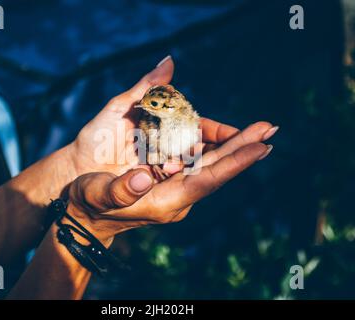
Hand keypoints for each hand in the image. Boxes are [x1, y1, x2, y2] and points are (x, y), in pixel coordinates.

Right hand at [66, 119, 276, 244]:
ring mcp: (173, 186)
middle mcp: (176, 194)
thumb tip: (143, 176)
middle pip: (215, 168)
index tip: (261, 147)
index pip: (207, 180)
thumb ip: (120, 191)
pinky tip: (221, 133)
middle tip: (270, 129)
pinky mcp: (167, 178)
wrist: (84, 211)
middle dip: (243, 148)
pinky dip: (208, 143)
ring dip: (231, 144)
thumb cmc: (88, 203)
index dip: (234, 163)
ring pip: (208, 162)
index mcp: (165, 201)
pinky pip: (193, 159)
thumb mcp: (97, 196)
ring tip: (257, 129)